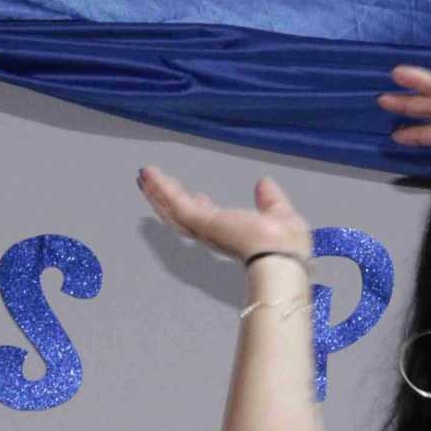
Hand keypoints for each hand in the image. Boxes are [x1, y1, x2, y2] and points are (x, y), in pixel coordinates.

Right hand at [136, 169, 311, 269]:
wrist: (280, 256)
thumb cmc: (286, 245)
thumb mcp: (281, 214)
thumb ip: (271, 200)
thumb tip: (264, 183)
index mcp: (235, 235)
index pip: (212, 221)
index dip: (202, 208)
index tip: (198, 196)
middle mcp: (216, 235)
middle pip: (184, 217)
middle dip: (169, 200)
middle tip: (156, 185)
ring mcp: (205, 230)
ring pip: (173, 211)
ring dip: (157, 192)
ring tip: (144, 176)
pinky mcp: (200, 223)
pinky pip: (175, 203)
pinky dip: (160, 188)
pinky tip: (149, 174)